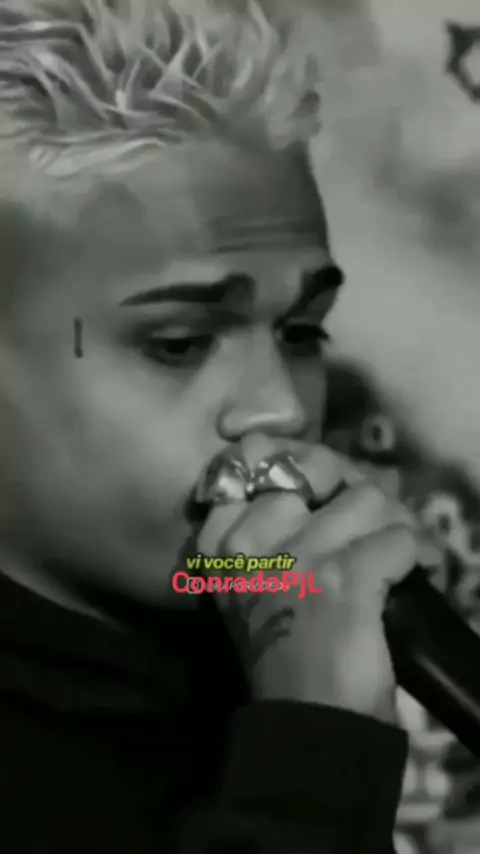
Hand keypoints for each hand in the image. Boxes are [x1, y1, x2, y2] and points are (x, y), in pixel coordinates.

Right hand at [198, 437, 419, 724]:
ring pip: (368, 498)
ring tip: (400, 551)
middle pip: (320, 470)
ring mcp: (299, 554)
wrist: (306, 721)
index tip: (322, 492)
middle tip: (373, 520)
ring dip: (393, 523)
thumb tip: (316, 486)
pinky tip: (416, 572)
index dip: (298, 468)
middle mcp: (253, 538)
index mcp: (222, 542)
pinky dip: (417, 555)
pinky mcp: (345, 577)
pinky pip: (399, 538)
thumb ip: (265, 534)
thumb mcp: (252, 585)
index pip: (255, 462)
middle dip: (354, 493)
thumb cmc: (281, 655)